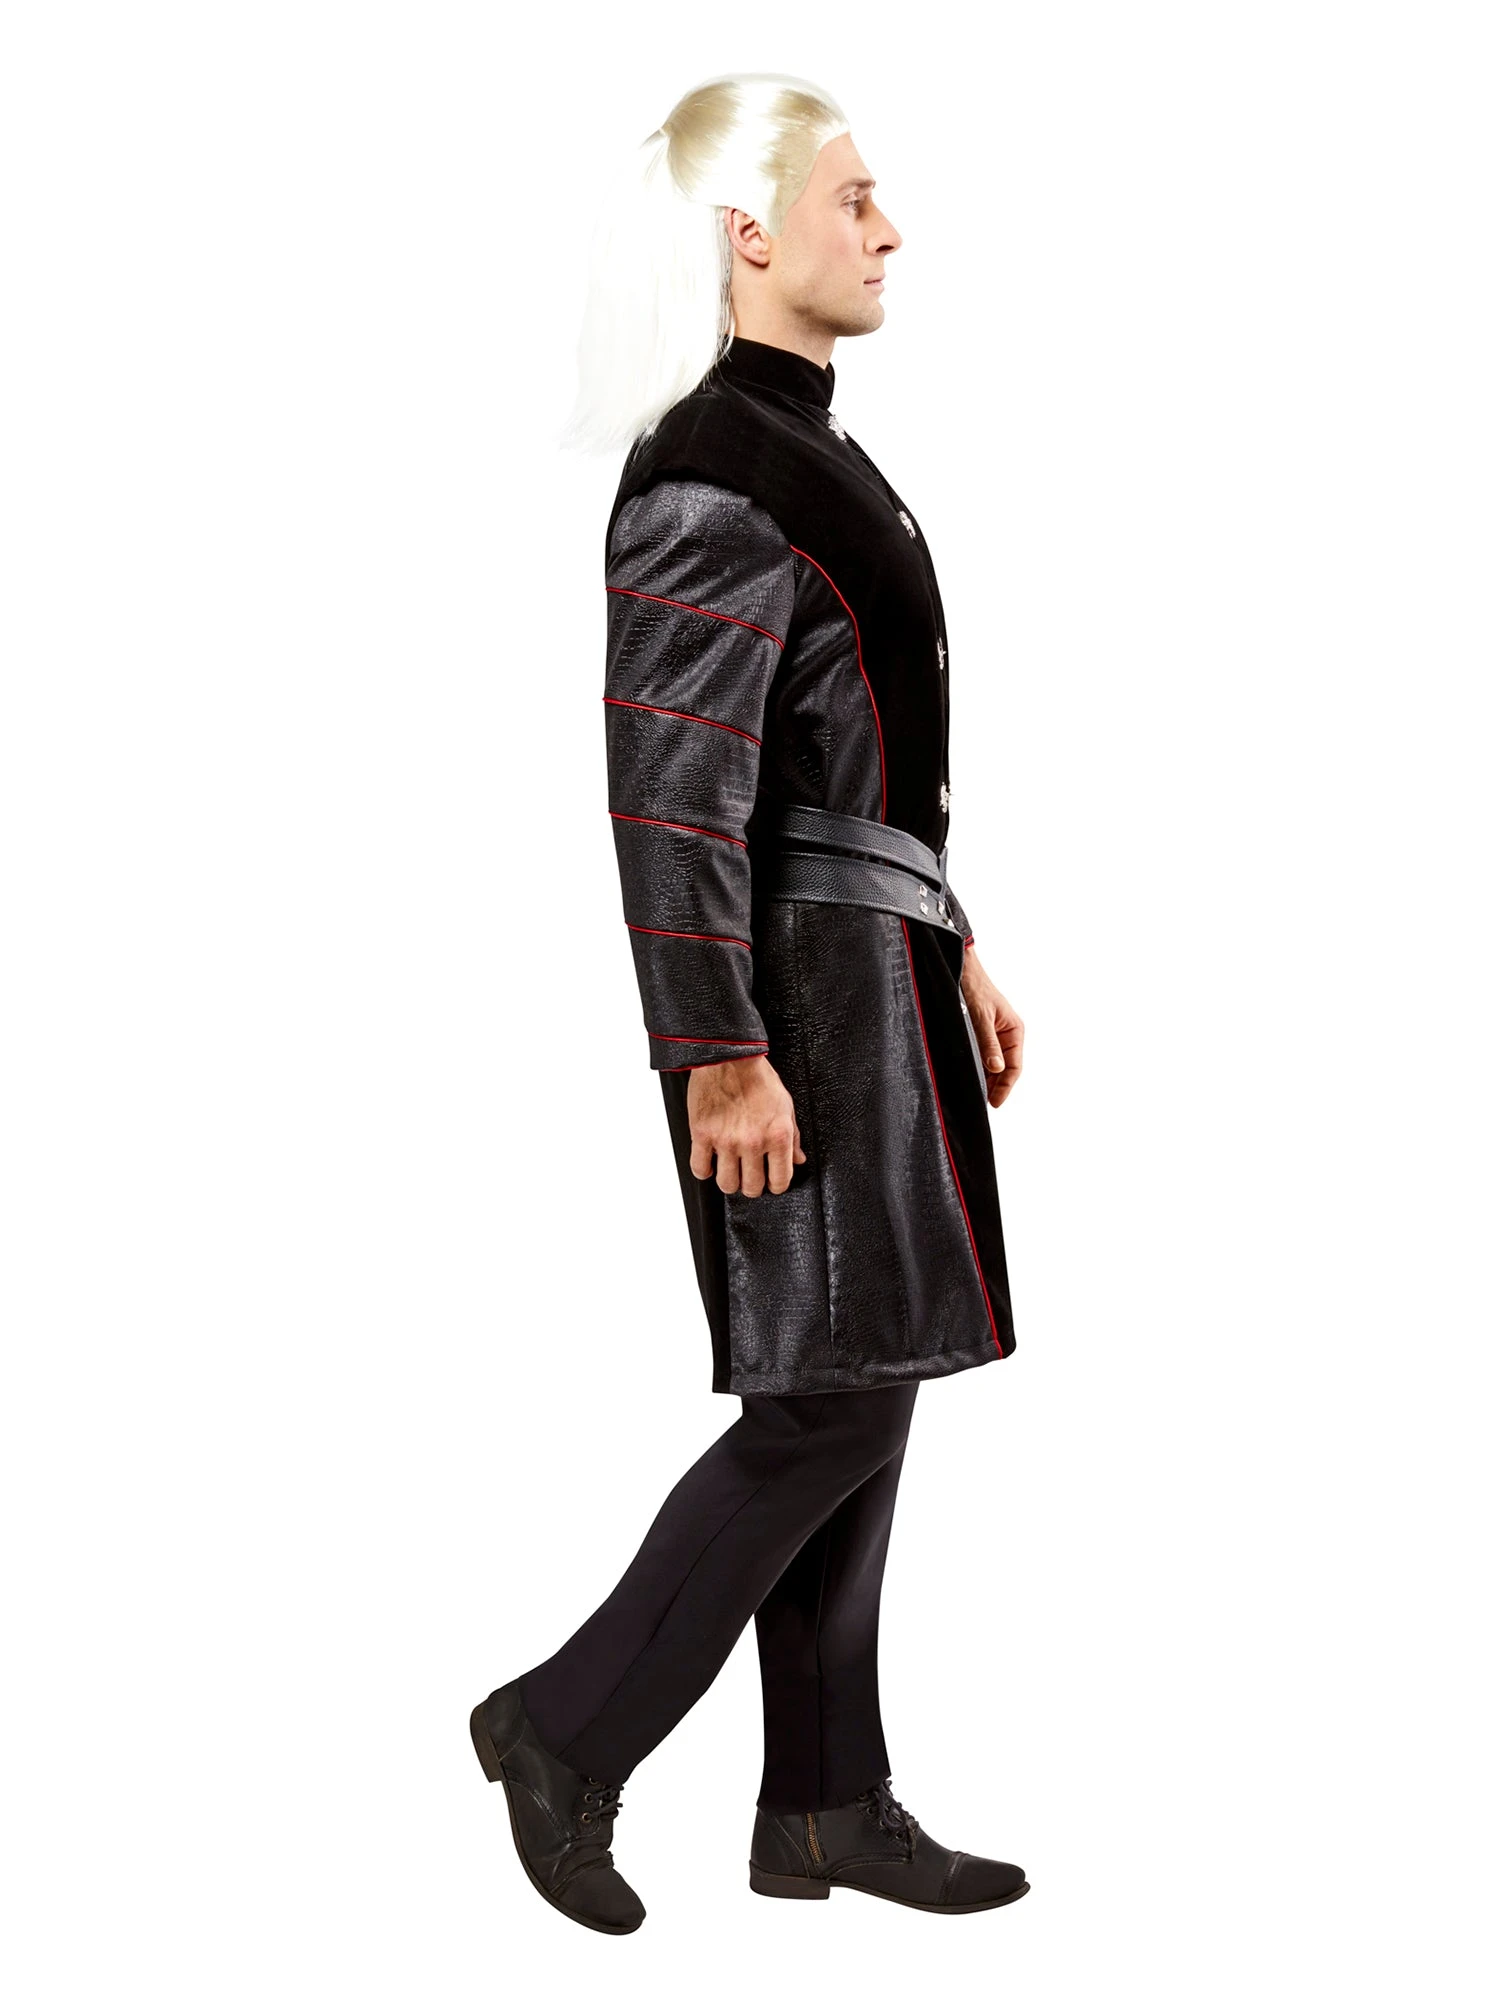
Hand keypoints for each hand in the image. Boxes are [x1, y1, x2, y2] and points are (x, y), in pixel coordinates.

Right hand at [687, 1054, 805, 1195]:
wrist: (729, 1056)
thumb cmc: (758, 1077)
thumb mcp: (785, 1105)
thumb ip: (793, 1136)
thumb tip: (798, 1159)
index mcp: (777, 1136)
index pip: (780, 1180)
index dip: (776, 1185)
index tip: (771, 1181)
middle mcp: (753, 1142)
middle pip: (752, 1188)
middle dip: (752, 1186)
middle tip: (749, 1176)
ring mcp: (726, 1141)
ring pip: (726, 1184)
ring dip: (729, 1181)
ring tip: (730, 1170)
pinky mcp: (702, 1134)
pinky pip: (699, 1168)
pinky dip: (704, 1170)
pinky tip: (710, 1162)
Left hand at [961, 947, 1024, 1108]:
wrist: (961, 969)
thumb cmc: (974, 988)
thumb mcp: (980, 1018)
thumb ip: (988, 1044)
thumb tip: (996, 1068)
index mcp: (1014, 1031)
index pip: (1014, 1067)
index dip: (1005, 1087)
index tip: (994, 1103)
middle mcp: (1007, 1035)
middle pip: (1004, 1069)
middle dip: (995, 1086)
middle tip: (982, 1104)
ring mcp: (994, 1035)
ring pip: (993, 1065)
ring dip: (986, 1079)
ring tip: (974, 1094)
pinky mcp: (981, 1034)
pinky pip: (983, 1056)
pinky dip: (978, 1068)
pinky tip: (969, 1077)